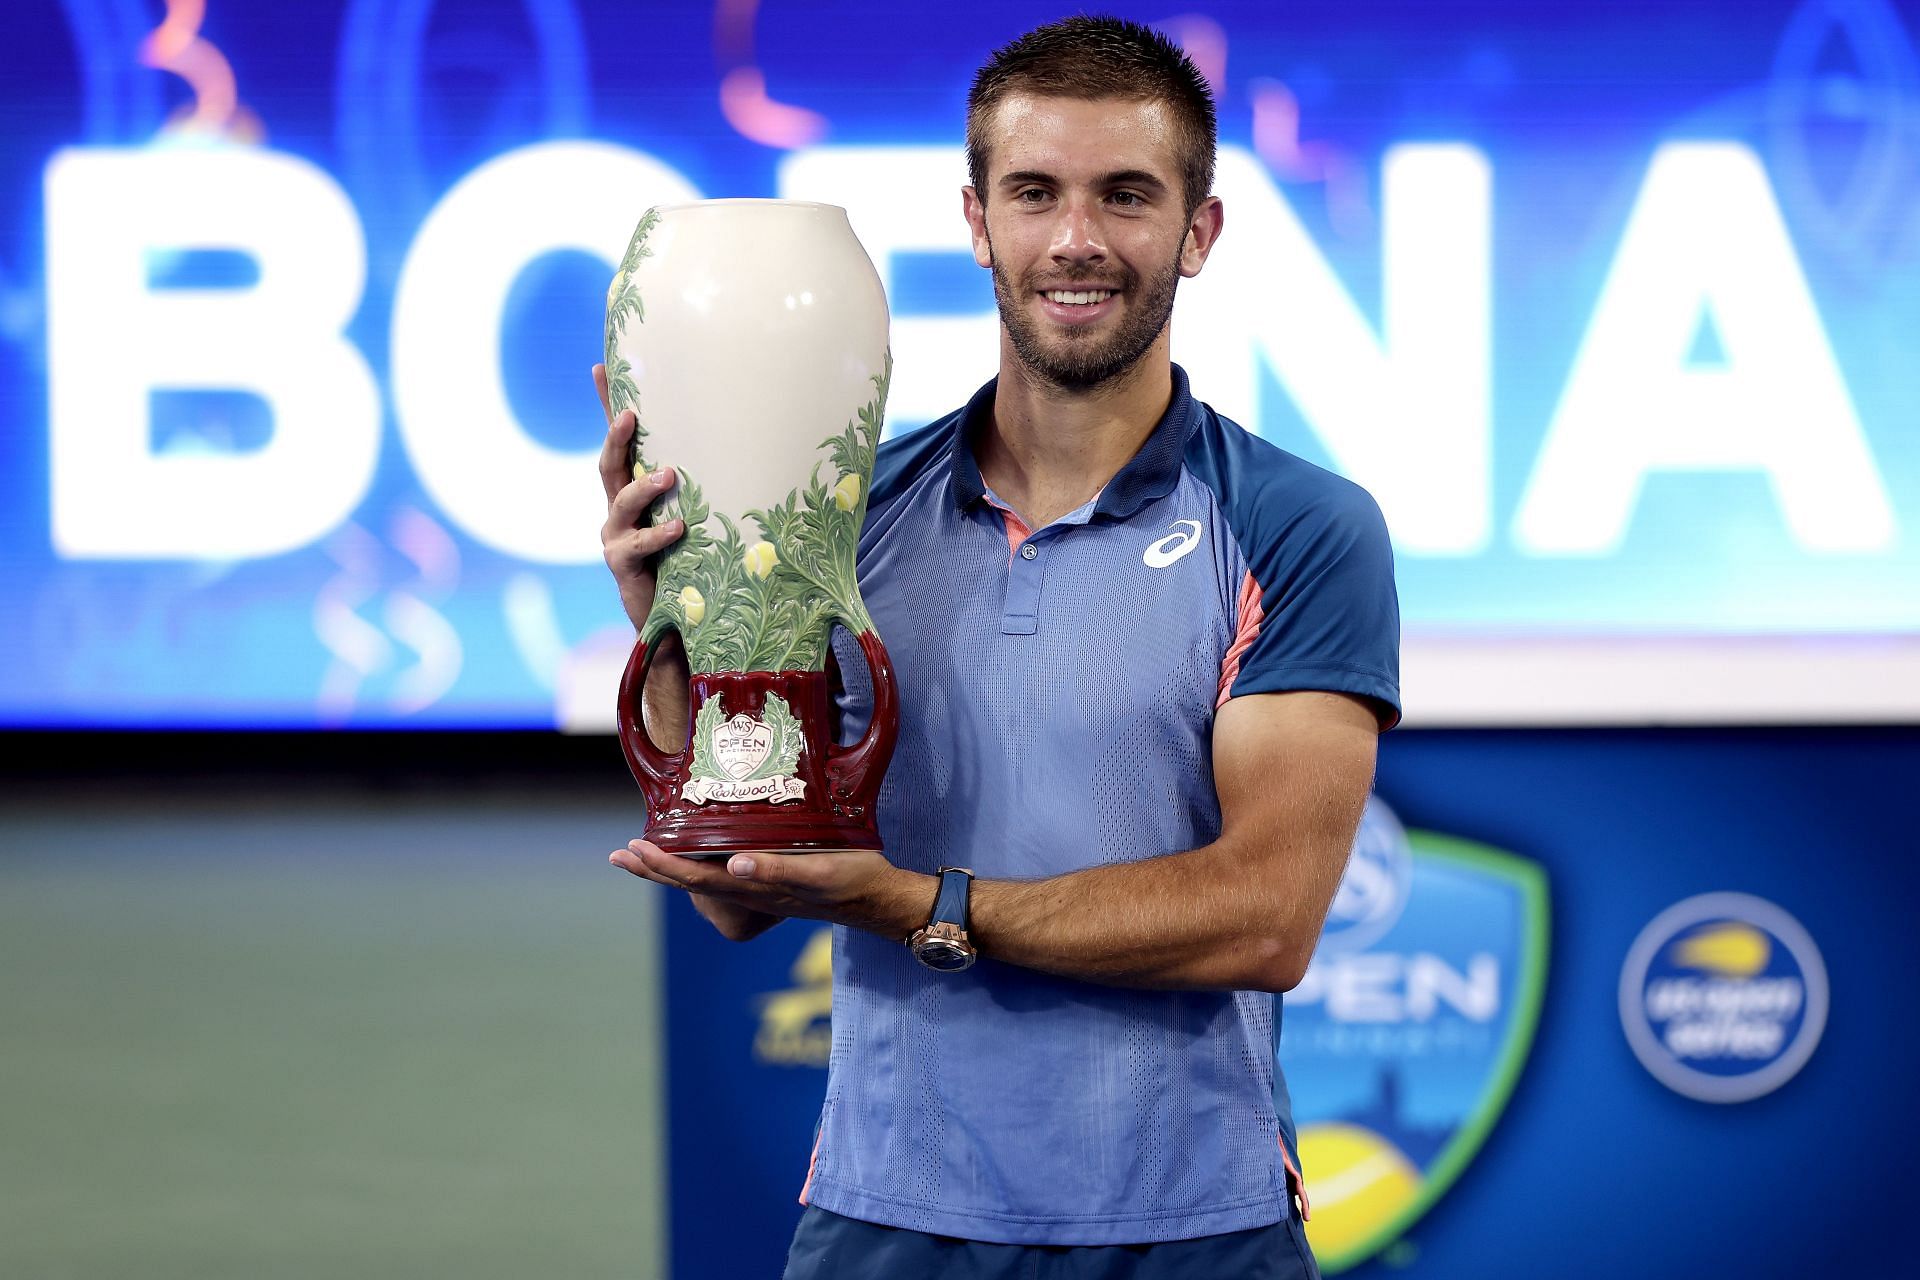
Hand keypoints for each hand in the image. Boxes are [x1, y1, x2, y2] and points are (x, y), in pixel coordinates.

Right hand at [595, 363, 691, 743]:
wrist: (684, 626)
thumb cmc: (703, 564)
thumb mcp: (711, 517)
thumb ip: (724, 486)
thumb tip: (782, 443)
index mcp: (637, 490)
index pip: (621, 441)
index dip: (609, 404)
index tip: (600, 365)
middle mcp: (619, 509)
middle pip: (609, 464)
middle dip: (617, 437)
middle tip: (633, 414)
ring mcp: (617, 537)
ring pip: (620, 500)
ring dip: (643, 485)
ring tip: (669, 475)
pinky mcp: (622, 567)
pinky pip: (635, 545)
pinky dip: (658, 534)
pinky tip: (680, 527)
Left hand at [609, 840, 932, 941]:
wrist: (880, 899)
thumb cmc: (852, 879)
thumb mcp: (817, 871)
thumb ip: (776, 870)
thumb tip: (732, 866)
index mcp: (755, 885)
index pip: (696, 876)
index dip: (662, 865)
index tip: (632, 850)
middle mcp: (752, 889)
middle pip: (692, 882)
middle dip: (655, 868)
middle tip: (621, 853)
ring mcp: (762, 888)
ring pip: (706, 881)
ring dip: (673, 869)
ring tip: (645, 854)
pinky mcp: (776, 882)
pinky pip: (731, 875)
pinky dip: (705, 866)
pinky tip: (700, 858)